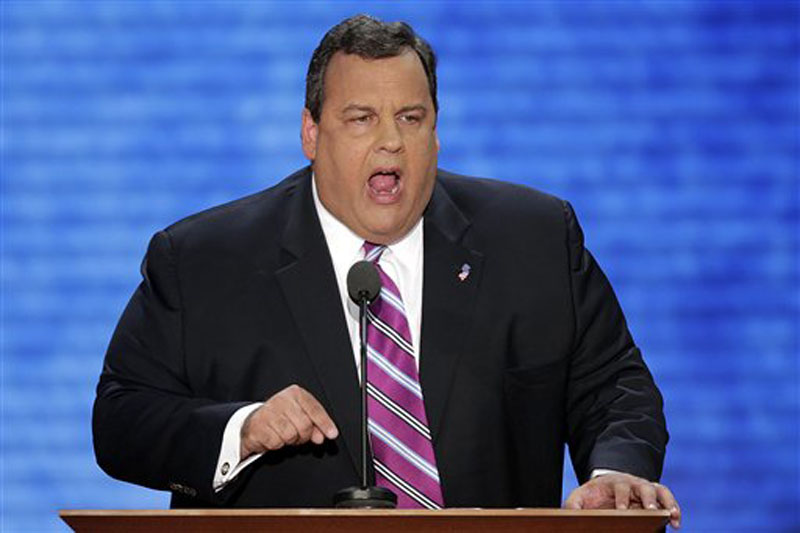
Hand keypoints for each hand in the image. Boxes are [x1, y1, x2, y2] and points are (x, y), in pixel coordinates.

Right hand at [240, 384, 338, 458]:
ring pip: (291, 435)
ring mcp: (268, 412)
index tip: (332, 434)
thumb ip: (314, 424)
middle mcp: (281, 399)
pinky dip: (276, 444)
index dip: (324, 423)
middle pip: (305, 425)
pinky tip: (273, 437)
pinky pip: (276, 442)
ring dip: (289, 441)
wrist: (254, 422)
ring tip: (283, 434)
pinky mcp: (258, 426)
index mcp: (295, 393)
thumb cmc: (281, 418)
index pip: (314, 409)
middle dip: (304, 435)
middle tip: (297, 435)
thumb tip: (322, 436)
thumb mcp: (300, 416)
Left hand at [564, 472, 680, 528]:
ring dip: (666, 503)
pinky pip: (667, 499)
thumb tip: (568, 516)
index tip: (622, 510)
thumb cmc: (593, 495)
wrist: (606, 486)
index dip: (622, 499)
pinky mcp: (655, 497)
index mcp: (614, 483)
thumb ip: (573, 505)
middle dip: (647, 500)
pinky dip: (674, 508)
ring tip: (671, 516)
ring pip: (659, 491)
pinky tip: (676, 523)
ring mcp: (646, 488)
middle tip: (649, 512)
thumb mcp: (580, 497)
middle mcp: (633, 483)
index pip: (621, 489)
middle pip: (644, 487)